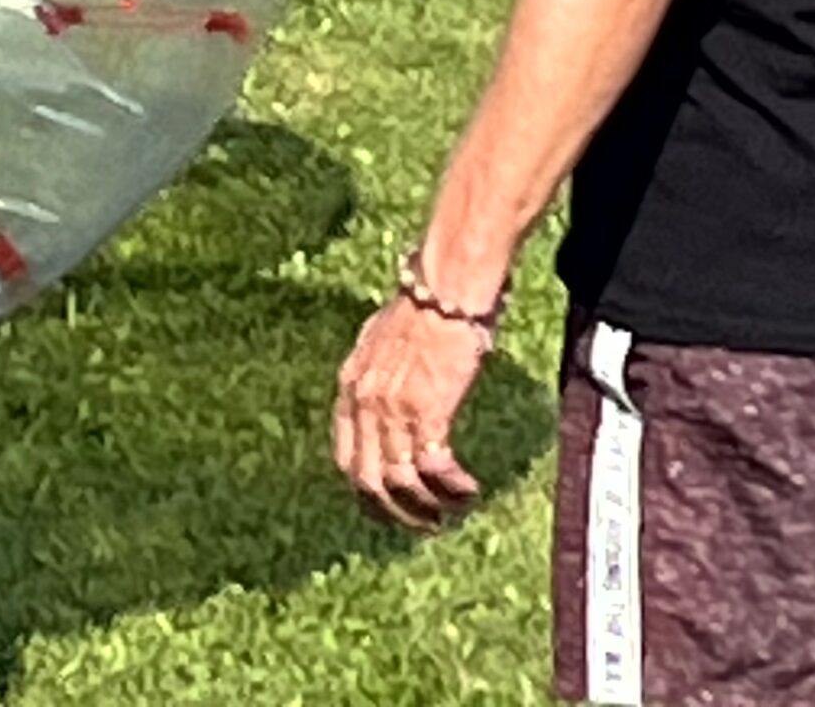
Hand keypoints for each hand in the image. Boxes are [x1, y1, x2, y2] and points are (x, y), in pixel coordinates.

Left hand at [333, 296, 486, 533]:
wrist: (446, 289)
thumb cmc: (423, 308)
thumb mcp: (380, 342)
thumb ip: (375, 377)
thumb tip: (382, 404)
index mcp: (349, 385)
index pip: (344, 457)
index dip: (365, 493)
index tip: (389, 509)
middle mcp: (364, 401)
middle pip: (367, 481)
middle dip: (396, 513)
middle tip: (424, 524)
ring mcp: (392, 408)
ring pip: (400, 482)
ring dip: (428, 506)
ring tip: (452, 510)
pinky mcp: (426, 409)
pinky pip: (433, 467)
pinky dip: (452, 487)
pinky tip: (469, 488)